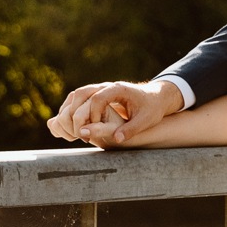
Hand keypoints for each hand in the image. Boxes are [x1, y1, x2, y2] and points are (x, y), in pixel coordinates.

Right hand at [48, 79, 183, 145]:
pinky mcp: (97, 94)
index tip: (93, 132)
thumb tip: (116, 139)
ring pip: (76, 94)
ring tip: (75, 132)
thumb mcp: (145, 121)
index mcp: (118, 89)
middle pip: (80, 93)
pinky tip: (75, 127)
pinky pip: (78, 99)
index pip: (97, 99)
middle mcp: (106, 86)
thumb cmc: (152, 109)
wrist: (155, 98)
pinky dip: (72, 110)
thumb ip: (131, 129)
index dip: (92, 116)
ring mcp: (100, 89)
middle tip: (79, 134)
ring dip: (70, 111)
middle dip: (75, 113)